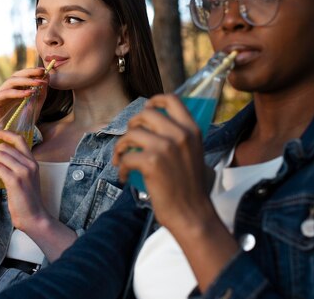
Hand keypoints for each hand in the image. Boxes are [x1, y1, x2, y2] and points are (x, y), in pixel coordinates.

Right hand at [0, 67, 48, 133]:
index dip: (32, 72)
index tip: (45, 71)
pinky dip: (17, 92)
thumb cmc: (20, 127)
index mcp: (12, 92)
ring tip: (39, 83)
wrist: (7, 142)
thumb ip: (40, 93)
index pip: (21, 77)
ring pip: (10, 81)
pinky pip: (5, 93)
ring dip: (26, 81)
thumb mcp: (35, 108)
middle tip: (42, 71)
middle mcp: (3, 92)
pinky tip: (29, 93)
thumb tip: (47, 76)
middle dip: (30, 73)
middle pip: (15, 76)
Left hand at [0, 129, 50, 231]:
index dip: (2, 133)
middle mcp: (30, 163)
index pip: (18, 138)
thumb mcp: (24, 180)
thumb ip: (16, 168)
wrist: (34, 218)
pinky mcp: (15, 181)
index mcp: (32, 161)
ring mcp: (23, 172)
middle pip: (4, 147)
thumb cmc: (26, 201)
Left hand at [113, 94, 210, 231]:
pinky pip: (125, 156)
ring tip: (121, 159)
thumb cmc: (190, 188)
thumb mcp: (193, 153)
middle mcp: (179, 135)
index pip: (171, 100)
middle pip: (146, 114)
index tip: (146, 110)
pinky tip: (124, 176)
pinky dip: (119, 167)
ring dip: (121, 146)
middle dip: (132, 125)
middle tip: (130, 140)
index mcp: (192, 130)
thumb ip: (179, 136)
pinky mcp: (151, 162)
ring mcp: (165, 147)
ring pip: (131, 134)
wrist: (192, 214)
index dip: (154, 101)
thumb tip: (154, 123)